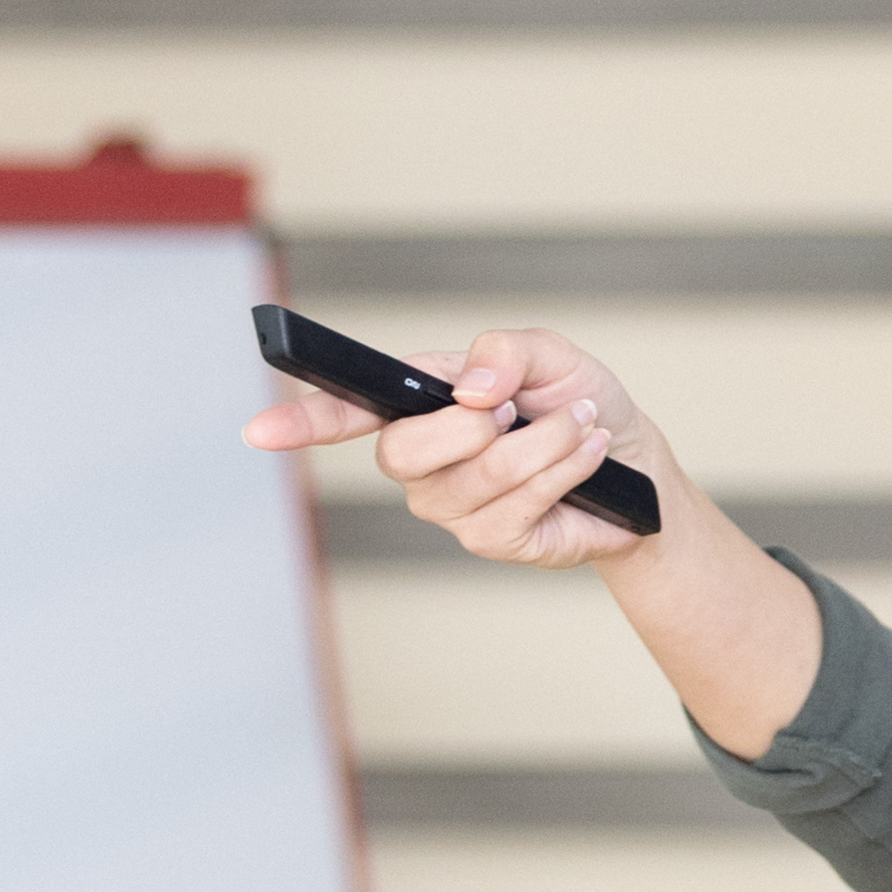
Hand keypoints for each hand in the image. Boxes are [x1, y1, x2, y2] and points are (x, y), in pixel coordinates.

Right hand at [244, 325, 668, 570]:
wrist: (632, 462)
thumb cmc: (577, 401)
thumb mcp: (551, 355)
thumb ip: (507, 351)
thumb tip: (473, 388)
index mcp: (417, 404)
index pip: (345, 412)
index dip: (301, 422)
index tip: (259, 432)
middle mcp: (420, 460)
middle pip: (404, 451)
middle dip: (474, 424)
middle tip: (520, 407)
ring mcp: (450, 506)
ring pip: (480, 473)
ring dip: (544, 442)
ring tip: (580, 425)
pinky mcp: (491, 539)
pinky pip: (518, 502)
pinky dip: (563, 469)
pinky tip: (585, 457)